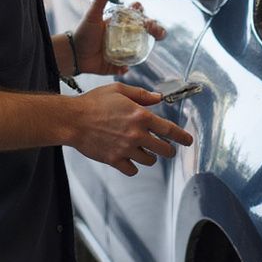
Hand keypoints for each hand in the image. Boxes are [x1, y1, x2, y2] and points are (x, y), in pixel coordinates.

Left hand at [71, 0, 166, 75]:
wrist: (73, 53)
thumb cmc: (83, 32)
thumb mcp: (92, 15)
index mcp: (120, 23)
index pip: (137, 16)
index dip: (144, 15)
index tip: (146, 18)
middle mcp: (123, 36)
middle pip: (144, 32)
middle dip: (155, 31)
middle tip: (158, 33)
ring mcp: (121, 50)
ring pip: (139, 50)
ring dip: (143, 50)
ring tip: (143, 51)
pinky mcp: (116, 63)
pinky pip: (126, 66)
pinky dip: (126, 67)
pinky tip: (124, 66)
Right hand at [71, 82, 193, 175]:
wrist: (72, 120)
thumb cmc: (93, 102)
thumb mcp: (119, 90)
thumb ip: (142, 95)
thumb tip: (158, 98)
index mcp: (140, 116)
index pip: (169, 130)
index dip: (182, 137)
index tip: (188, 141)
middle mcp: (136, 134)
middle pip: (163, 149)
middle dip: (168, 150)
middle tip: (166, 149)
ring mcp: (126, 149)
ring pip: (149, 160)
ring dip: (149, 157)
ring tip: (143, 151)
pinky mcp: (114, 160)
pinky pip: (132, 170)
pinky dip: (133, 167)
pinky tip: (130, 160)